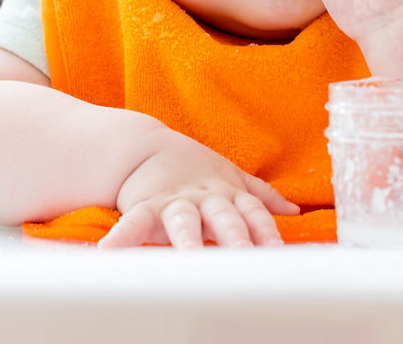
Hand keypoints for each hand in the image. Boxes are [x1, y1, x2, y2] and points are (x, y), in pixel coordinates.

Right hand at [99, 129, 299, 248]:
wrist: (143, 146)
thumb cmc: (193, 169)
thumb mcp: (230, 178)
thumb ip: (260, 196)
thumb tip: (293, 211)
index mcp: (228, 195)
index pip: (253, 214)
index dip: (266, 232)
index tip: (278, 252)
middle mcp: (205, 200)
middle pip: (224, 217)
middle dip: (235, 236)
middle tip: (244, 256)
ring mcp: (174, 203)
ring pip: (183, 221)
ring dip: (188, 239)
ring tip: (190, 256)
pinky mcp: (144, 207)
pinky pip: (134, 222)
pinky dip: (122, 236)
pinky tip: (109, 250)